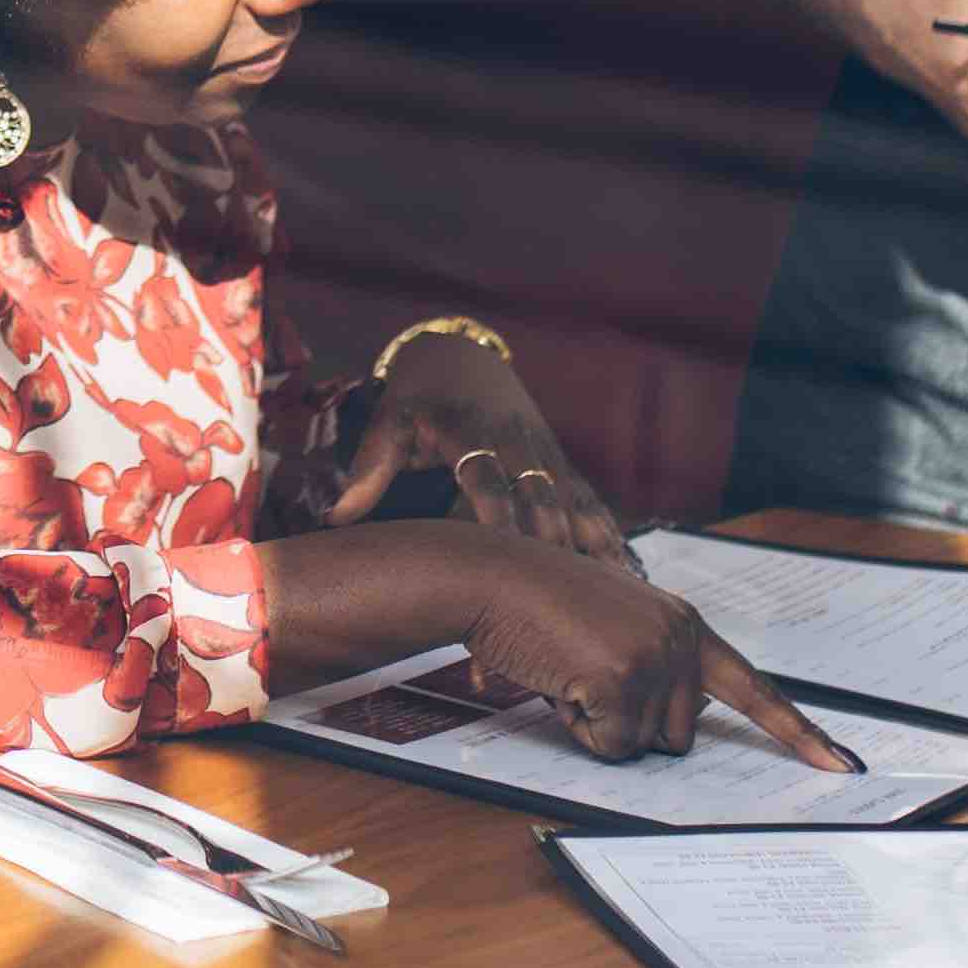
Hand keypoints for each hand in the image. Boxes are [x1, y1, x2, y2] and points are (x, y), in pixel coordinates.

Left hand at [331, 335, 635, 576]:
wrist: (461, 355)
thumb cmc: (418, 397)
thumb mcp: (388, 420)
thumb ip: (369, 467)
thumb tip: (337, 517)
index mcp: (471, 434)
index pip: (487, 485)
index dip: (495, 527)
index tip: (502, 560)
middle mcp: (517, 444)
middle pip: (540, 502)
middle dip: (547, 556)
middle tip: (550, 612)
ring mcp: (545, 453)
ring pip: (573, 505)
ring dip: (588, 551)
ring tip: (607, 606)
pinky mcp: (561, 464)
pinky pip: (590, 501)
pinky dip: (608, 536)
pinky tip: (629, 575)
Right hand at [447, 535, 859, 772]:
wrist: (490, 575)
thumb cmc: (536, 606)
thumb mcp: (613, 626)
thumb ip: (654, 667)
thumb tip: (665, 736)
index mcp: (686, 624)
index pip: (753, 688)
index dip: (798, 731)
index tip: (842, 765)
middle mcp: (682, 638)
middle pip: (680, 736)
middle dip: (628, 723)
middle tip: (583, 674)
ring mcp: (656, 657)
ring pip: (642, 747)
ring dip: (599, 726)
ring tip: (567, 671)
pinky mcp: (623, 678)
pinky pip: (610, 748)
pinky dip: (578, 730)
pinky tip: (558, 681)